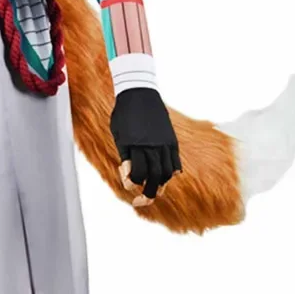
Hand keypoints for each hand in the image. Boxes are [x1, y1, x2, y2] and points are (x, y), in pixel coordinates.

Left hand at [109, 87, 180, 207]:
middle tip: (141, 202)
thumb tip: (131, 173)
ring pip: (167, 174)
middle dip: (148, 195)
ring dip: (160, 185)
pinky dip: (171, 173)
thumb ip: (126, 154)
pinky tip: (164, 176)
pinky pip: (175, 163)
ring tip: (153, 190)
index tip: (128, 184)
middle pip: (154, 179)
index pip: (137, 175)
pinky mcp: (171, 140)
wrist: (139, 92)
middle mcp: (151, 146)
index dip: (131, 183)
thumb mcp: (118, 134)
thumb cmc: (123, 113)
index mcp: (134, 145)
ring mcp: (164, 143)